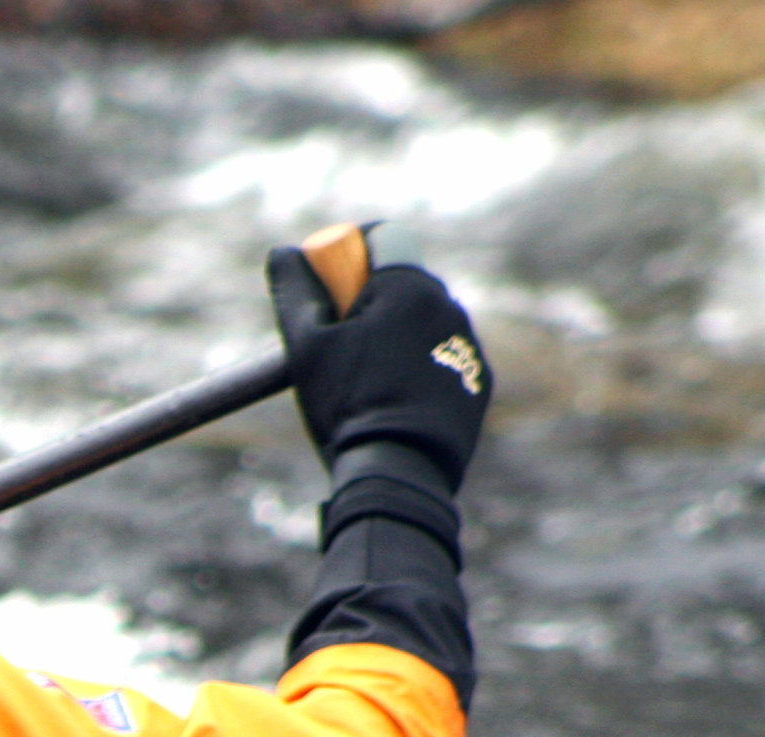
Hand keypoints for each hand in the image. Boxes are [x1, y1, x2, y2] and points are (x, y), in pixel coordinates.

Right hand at [268, 249, 489, 492]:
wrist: (399, 471)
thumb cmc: (346, 405)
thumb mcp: (305, 347)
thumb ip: (295, 291)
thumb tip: (284, 252)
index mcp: (406, 286)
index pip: (382, 236)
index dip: (349, 253)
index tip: (328, 287)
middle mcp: (447, 304)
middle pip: (401, 281)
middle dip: (368, 299)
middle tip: (337, 345)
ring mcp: (468, 342)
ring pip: (423, 319)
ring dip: (393, 334)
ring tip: (364, 383)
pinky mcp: (480, 378)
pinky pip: (442, 355)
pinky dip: (418, 366)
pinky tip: (393, 401)